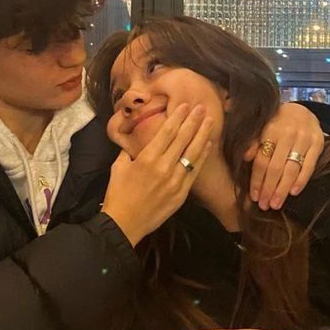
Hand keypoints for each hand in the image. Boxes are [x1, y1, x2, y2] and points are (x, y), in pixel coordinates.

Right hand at [101, 103, 212, 245]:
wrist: (125, 223)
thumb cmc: (118, 194)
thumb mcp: (118, 167)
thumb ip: (129, 152)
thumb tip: (135, 142)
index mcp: (147, 158)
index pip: (167, 132)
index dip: (178, 117)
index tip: (185, 105)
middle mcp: (164, 166)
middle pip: (183, 138)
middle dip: (194, 121)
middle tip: (203, 107)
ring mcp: (175, 180)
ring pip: (193, 153)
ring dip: (203, 135)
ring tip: (211, 121)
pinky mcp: (182, 193)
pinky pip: (194, 171)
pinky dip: (202, 156)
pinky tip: (207, 145)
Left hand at [245, 102, 323, 210]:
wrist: (302, 110)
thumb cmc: (276, 123)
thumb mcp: (261, 126)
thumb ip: (252, 141)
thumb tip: (245, 157)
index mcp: (270, 130)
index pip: (262, 160)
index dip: (257, 180)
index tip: (254, 196)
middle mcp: (287, 134)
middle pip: (276, 167)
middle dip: (269, 189)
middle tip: (264, 205)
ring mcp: (304, 139)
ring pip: (292, 169)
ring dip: (283, 189)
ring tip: (276, 204)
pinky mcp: (318, 143)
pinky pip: (309, 165)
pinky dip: (301, 180)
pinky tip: (293, 193)